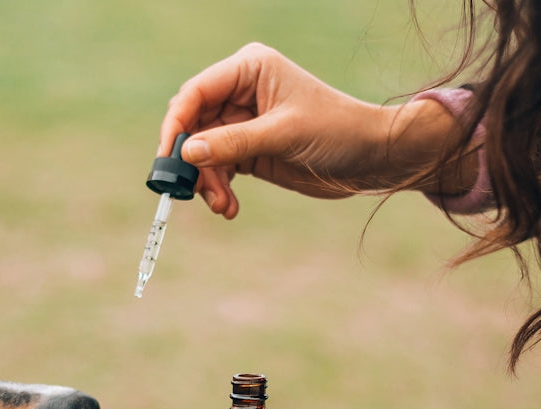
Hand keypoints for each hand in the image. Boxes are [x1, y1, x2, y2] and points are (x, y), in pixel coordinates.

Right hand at [158, 43, 469, 218]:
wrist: (370, 157)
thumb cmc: (336, 130)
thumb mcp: (283, 135)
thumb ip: (233, 143)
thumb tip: (189, 152)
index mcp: (249, 69)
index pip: (196, 92)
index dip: (177, 124)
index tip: (170, 158)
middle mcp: (240, 92)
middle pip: (193, 125)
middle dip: (192, 161)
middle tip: (193, 191)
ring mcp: (242, 123)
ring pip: (203, 153)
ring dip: (207, 182)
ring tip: (222, 205)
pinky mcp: (249, 150)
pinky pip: (219, 169)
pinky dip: (219, 189)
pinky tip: (230, 208)